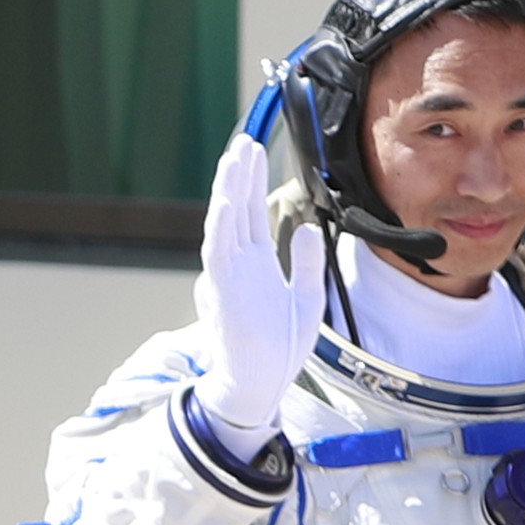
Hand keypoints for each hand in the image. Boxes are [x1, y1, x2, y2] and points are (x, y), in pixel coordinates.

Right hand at [191, 134, 328, 446]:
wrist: (263, 384)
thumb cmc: (280, 348)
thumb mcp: (306, 296)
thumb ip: (306, 261)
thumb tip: (303, 228)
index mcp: (256, 264)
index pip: (252, 213)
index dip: (253, 181)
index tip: (256, 151)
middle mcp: (240, 265)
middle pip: (238, 210)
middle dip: (240, 175)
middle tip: (244, 140)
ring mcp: (230, 277)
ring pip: (225, 224)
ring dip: (228, 191)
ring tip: (234, 159)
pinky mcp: (225, 294)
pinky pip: (218, 255)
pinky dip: (220, 228)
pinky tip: (226, 202)